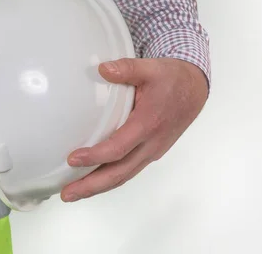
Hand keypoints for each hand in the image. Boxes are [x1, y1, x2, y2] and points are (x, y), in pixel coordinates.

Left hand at [61, 58, 208, 201]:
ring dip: (98, 187)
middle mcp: (151, 144)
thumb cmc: (172, 79)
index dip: (96, 156)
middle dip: (92, 186)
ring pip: (124, 176)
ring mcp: (152, 151)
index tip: (73, 159)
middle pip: (120, 172)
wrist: (194, 90)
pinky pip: (128, 170)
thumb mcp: (151, 68)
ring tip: (73, 193)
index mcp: (148, 124)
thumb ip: (127, 68)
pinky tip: (92, 180)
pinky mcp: (150, 153)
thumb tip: (103, 69)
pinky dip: (109, 179)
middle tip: (67, 193)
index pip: (119, 148)